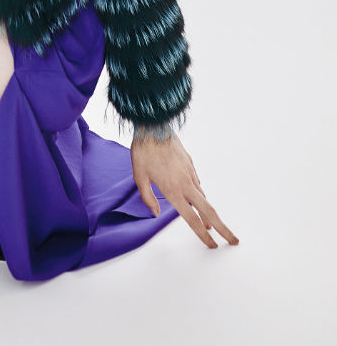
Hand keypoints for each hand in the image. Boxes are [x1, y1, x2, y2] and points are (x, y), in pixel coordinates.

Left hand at [131, 133, 239, 249]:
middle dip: (223, 228)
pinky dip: (198, 193)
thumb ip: (148, 198)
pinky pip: (197, 182)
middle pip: (209, 211)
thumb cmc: (144, 151)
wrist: (153, 127)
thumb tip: (155, 213)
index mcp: (173, 191)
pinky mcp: (190, 163)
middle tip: (233, 240)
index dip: (203, 235)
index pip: (192, 219)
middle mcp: (186, 184)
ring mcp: (190, 173)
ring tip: (209, 223)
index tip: (213, 245)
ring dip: (208, 211)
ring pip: (203, 196)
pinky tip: (195, 196)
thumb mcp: (139, 177)